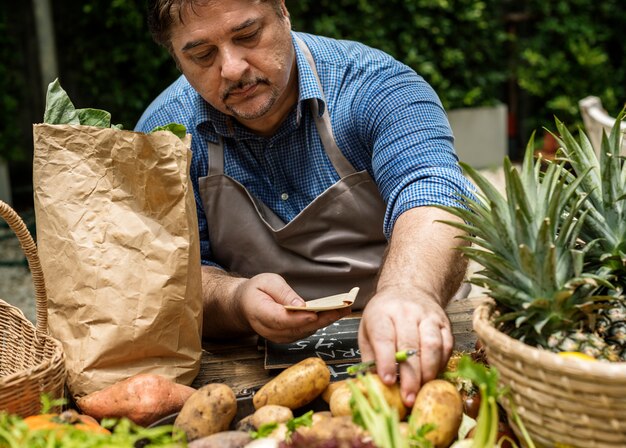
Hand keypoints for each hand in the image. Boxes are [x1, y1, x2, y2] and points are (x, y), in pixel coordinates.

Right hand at [236, 273, 351, 342]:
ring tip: (344, 308)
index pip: (281, 319)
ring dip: (325, 321)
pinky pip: (305, 331)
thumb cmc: (256, 290)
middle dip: (322, 319)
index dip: (299, 318)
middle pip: (297, 328)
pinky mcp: (288, 337)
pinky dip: (321, 323)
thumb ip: (282, 293)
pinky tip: (335, 313)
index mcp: (259, 313)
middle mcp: (269, 330)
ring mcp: (279, 336)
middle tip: (342, 308)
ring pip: (304, 332)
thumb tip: (301, 305)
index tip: (315, 313)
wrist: (245, 305)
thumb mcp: (266, 282)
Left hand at [358, 286, 452, 406]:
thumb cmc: (383, 315)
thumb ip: (370, 356)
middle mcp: (406, 312)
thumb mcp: (367, 330)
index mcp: (382, 313)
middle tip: (408, 397)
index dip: (386, 361)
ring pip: (432, 344)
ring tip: (422, 389)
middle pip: (410, 344)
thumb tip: (373, 384)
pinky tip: (433, 376)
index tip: (388, 381)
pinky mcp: (444, 323)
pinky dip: (440, 364)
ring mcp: (427, 316)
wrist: (408, 289)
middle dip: (410, 375)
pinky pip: (446, 345)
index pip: (384, 338)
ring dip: (428, 371)